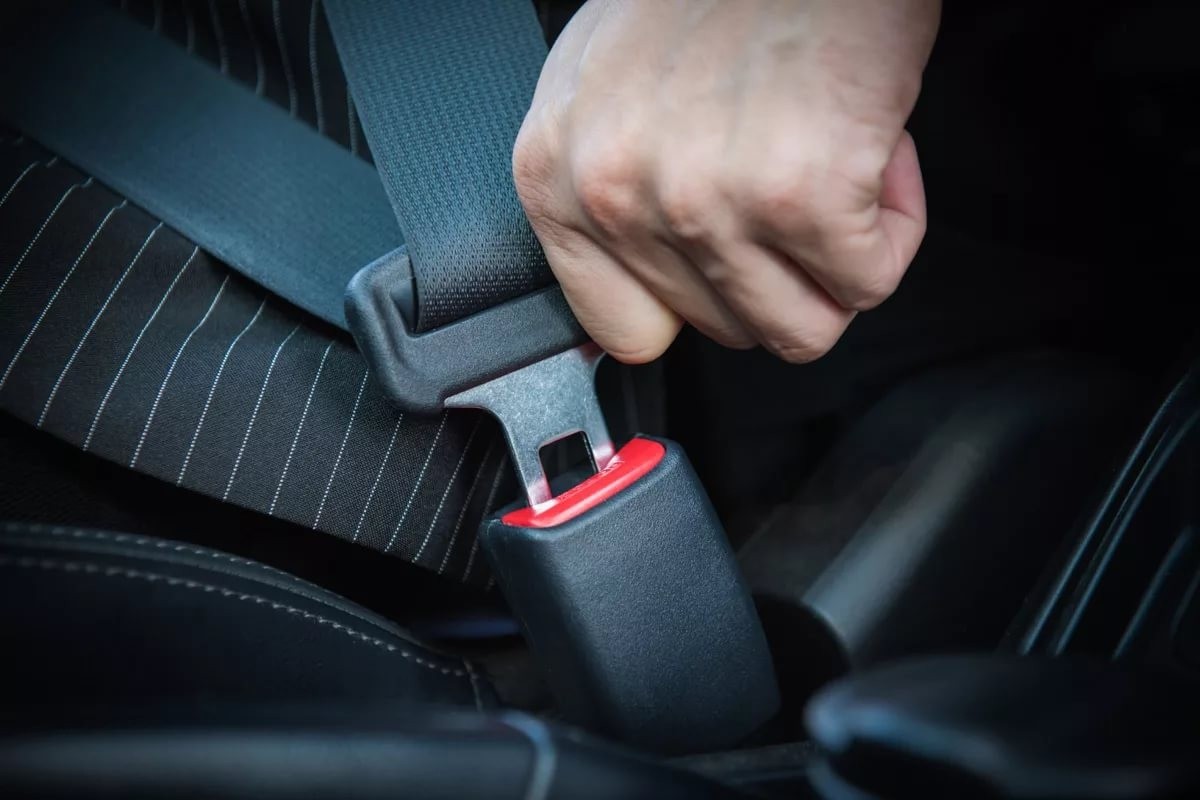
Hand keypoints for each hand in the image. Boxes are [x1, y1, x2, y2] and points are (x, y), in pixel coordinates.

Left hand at [513, 0, 939, 362]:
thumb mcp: (605, 93)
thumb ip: (604, 199)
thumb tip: (634, 306)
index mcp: (558, 177)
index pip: (624, 333)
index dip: (697, 301)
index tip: (727, 258)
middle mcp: (617, 196)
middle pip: (727, 329)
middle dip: (780, 263)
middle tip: (792, 167)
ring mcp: (703, 201)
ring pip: (801, 328)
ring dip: (837, 256)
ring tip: (832, 164)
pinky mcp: (797, 195)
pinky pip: (867, 282)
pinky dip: (891, 227)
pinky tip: (873, 154)